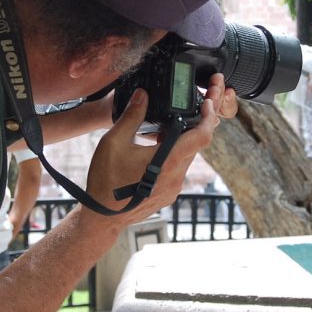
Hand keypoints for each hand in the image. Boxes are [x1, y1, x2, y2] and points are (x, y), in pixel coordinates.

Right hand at [82, 74, 236, 226]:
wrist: (102, 217)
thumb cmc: (106, 181)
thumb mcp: (114, 142)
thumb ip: (132, 116)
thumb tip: (143, 95)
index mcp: (169, 160)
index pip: (202, 136)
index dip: (208, 117)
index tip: (207, 104)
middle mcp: (177, 175)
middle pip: (195, 145)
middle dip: (191, 127)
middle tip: (180, 112)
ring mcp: (174, 187)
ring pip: (185, 158)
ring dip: (178, 144)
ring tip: (160, 133)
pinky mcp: (169, 194)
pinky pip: (177, 171)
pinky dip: (171, 158)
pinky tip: (154, 154)